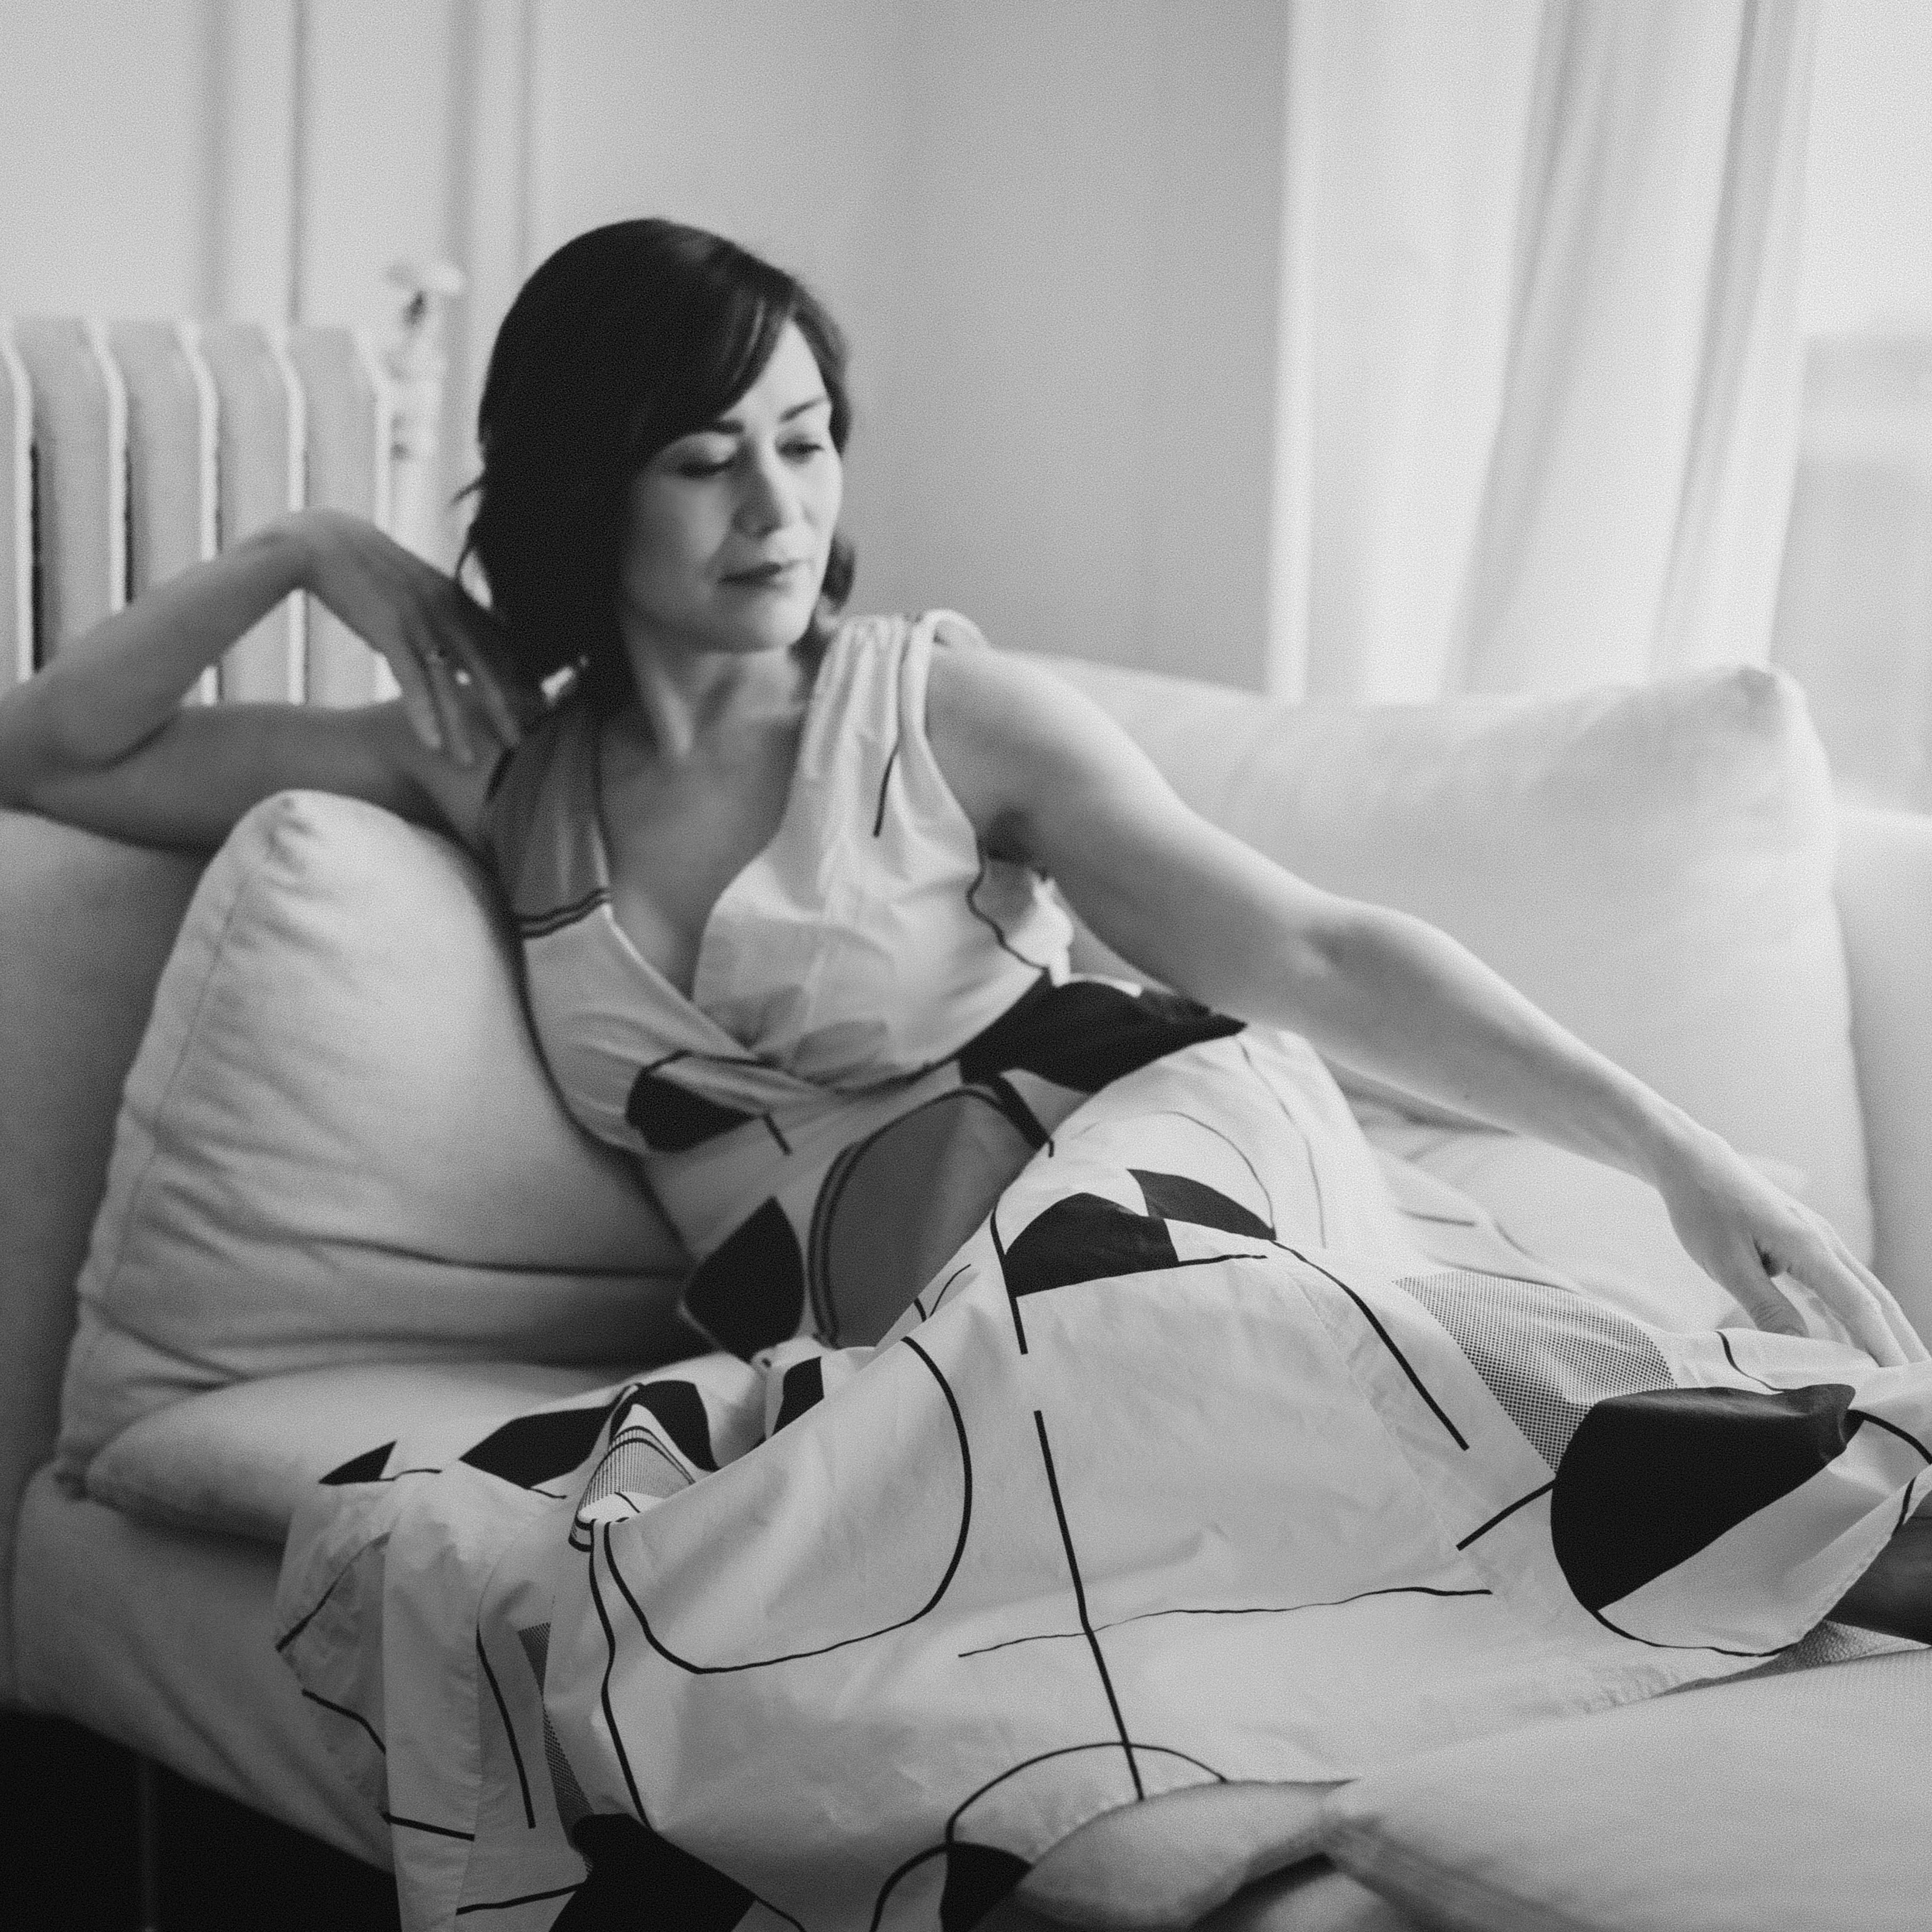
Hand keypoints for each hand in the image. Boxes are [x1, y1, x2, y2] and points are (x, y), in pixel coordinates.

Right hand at [285, 509, 543, 765]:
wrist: (318, 541)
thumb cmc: (367, 568)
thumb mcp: (417, 585)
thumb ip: (444, 613)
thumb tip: (460, 646)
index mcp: (455, 597)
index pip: (500, 643)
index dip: (521, 677)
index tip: (540, 708)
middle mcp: (445, 608)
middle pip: (485, 667)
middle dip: (504, 708)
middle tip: (520, 745)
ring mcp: (418, 619)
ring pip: (448, 682)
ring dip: (460, 726)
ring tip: (469, 763)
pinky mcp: (387, 629)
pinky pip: (411, 679)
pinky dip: (423, 713)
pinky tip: (433, 744)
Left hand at [1651, 1122, 1923, 1367]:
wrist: (1693, 1163)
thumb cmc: (1704, 1210)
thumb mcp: (1725, 1263)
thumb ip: (1765, 1305)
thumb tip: (1801, 1347)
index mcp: (1808, 1247)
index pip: (1859, 1306)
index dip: (1882, 1346)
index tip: (1901, 1380)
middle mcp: (1824, 1243)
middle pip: (1877, 1300)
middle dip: (1901, 1343)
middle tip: (1920, 1385)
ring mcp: (1818, 1243)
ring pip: (1862, 1293)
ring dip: (1883, 1331)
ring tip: (1899, 1371)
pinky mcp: (1804, 1246)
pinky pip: (1838, 1286)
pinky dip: (1853, 1316)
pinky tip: (1856, 1343)